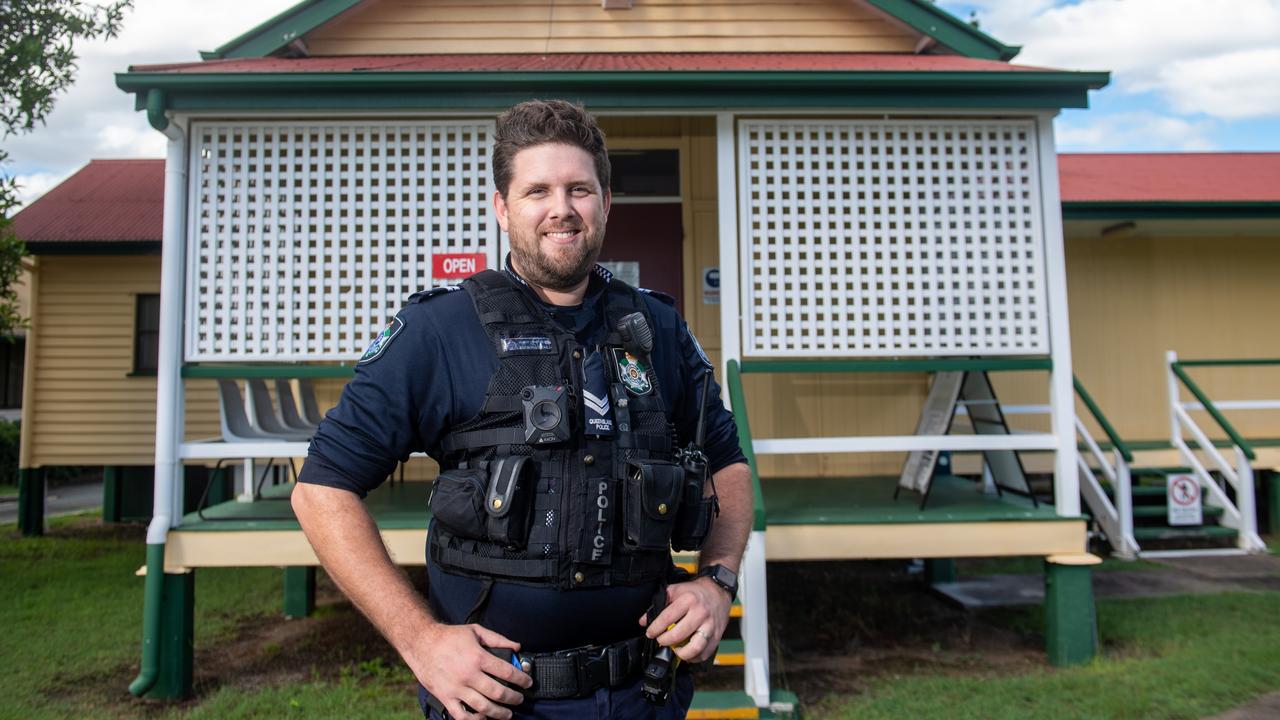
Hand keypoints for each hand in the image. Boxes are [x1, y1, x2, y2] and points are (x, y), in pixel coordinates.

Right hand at [406, 623, 532, 719]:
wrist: (421, 643)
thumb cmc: (449, 636)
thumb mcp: (475, 631)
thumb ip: (498, 639)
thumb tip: (517, 647)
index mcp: (478, 657)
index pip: (507, 672)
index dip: (522, 679)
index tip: (528, 683)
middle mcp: (469, 674)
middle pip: (498, 692)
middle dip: (513, 698)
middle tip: (519, 699)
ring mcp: (456, 688)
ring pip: (483, 707)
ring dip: (499, 713)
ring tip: (508, 714)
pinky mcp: (445, 697)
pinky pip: (461, 715)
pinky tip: (484, 717)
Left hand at [637, 576, 731, 662]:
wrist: (718, 591)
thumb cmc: (696, 592)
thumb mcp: (675, 591)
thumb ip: (659, 604)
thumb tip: (644, 621)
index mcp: (688, 600)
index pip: (667, 618)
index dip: (655, 628)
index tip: (650, 633)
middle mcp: (700, 613)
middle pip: (679, 635)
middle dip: (665, 641)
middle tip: (661, 640)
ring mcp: (710, 626)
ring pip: (695, 648)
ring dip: (681, 653)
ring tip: (675, 649)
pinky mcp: (717, 636)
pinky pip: (704, 653)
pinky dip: (694, 657)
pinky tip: (687, 653)